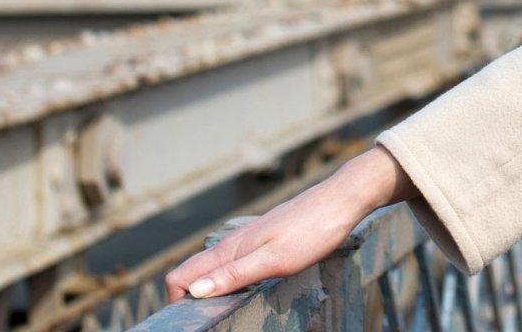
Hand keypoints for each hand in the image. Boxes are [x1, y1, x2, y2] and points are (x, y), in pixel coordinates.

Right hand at [163, 145, 419, 301]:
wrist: (342, 201)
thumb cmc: (312, 230)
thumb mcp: (274, 260)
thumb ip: (234, 275)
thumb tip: (196, 291)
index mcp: (230, 249)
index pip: (180, 275)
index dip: (179, 301)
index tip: (196, 321)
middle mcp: (233, 243)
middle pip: (193, 273)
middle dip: (191, 299)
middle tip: (210, 321)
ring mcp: (248, 240)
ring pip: (213, 268)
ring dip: (210, 291)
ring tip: (225, 311)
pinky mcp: (264, 240)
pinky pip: (233, 263)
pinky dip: (229, 280)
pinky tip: (246, 289)